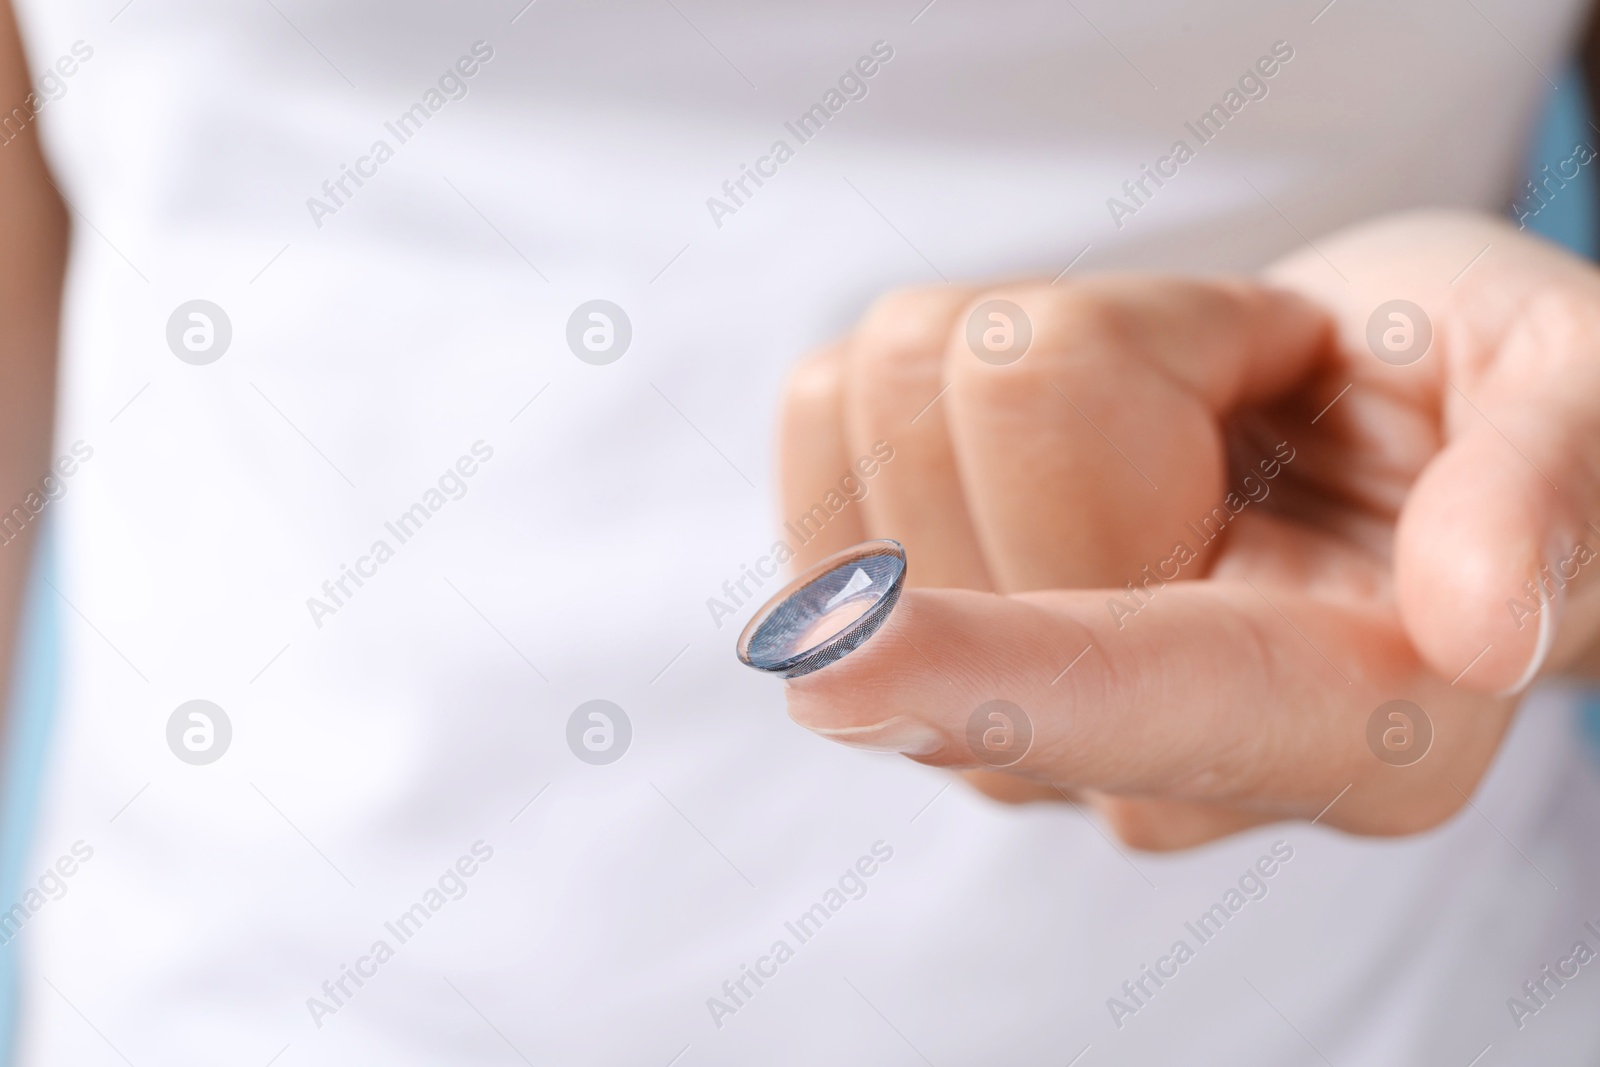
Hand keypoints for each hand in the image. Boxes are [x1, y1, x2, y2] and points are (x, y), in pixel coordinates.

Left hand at [774, 210, 1599, 849]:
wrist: (1367, 443)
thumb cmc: (1481, 412)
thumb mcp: (1574, 392)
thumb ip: (1544, 492)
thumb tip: (1482, 622)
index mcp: (1344, 731)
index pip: (1134, 701)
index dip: (991, 678)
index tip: (835, 667)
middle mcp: (1136, 763)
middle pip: (1003, 422)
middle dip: (1143, 342)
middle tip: (1262, 397)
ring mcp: (989, 718)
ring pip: (896, 395)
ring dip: (1049, 354)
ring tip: (1178, 426)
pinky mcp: (882, 639)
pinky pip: (826, 409)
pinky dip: (948, 374)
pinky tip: (1067, 450)